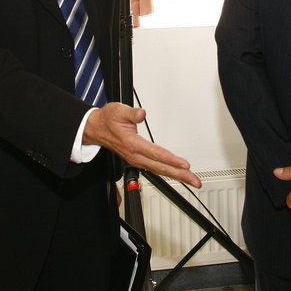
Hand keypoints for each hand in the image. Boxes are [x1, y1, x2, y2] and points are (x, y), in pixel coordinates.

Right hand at [85, 103, 201, 187]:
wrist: (96, 128)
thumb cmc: (108, 119)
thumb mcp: (118, 110)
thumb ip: (131, 112)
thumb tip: (142, 114)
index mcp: (131, 144)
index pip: (155, 153)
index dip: (170, 159)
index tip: (183, 164)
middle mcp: (134, 155)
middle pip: (160, 167)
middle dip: (179, 175)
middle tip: (194, 180)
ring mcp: (136, 159)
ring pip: (158, 170)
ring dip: (176, 176)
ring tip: (191, 179)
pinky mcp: (138, 159)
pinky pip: (155, 168)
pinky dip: (168, 172)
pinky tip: (177, 174)